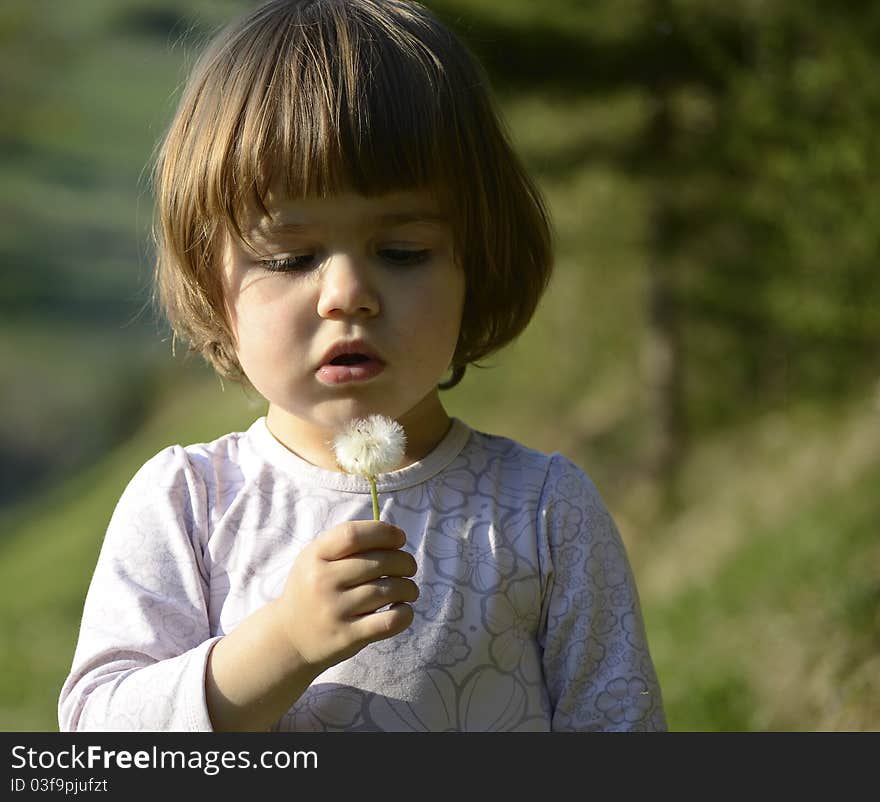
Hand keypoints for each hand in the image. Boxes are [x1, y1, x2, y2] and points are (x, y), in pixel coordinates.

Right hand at [272, 520, 418, 673]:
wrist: (290, 637)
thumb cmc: (312, 589)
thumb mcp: (316, 558)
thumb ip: (347, 543)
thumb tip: (394, 537)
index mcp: (315, 556)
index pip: (354, 535)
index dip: (384, 532)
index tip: (399, 539)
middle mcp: (322, 582)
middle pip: (379, 562)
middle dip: (404, 561)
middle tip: (409, 567)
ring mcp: (334, 611)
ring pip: (389, 590)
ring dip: (408, 587)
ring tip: (409, 589)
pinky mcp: (347, 637)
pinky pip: (390, 621)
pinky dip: (405, 613)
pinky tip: (403, 609)